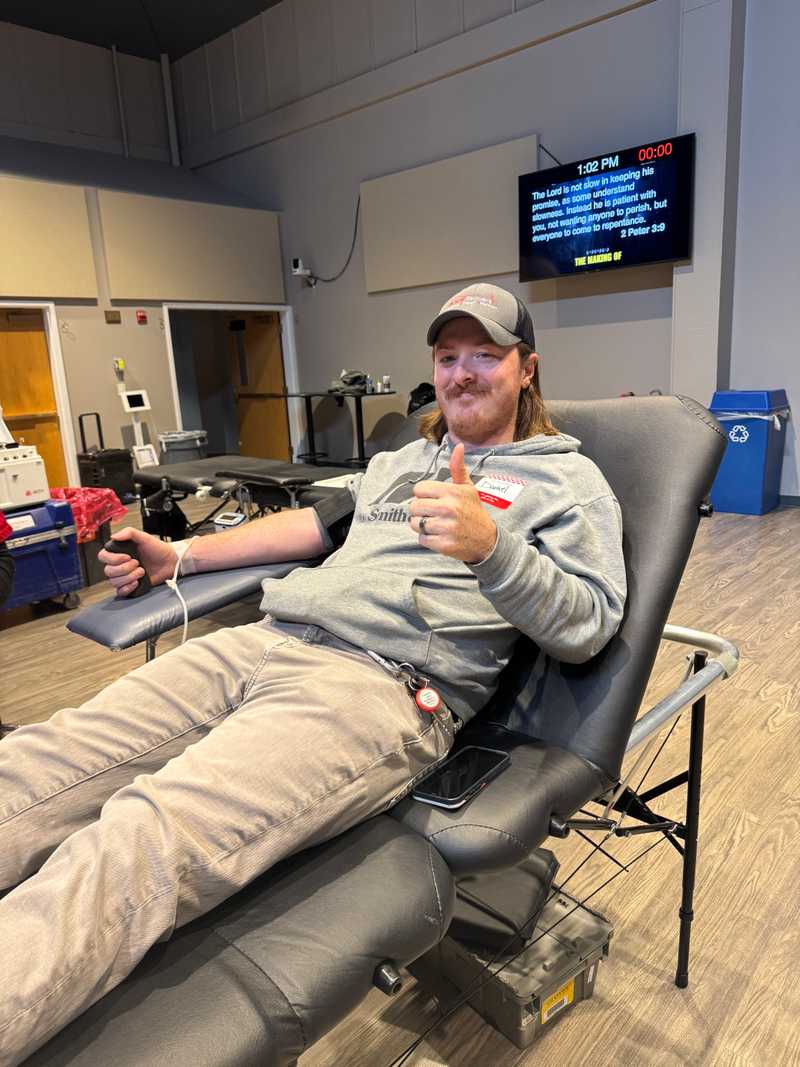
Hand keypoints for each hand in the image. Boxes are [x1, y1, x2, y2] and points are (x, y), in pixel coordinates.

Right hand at [98, 528, 177, 596]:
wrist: (169, 561)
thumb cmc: (157, 549)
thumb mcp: (143, 536)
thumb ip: (129, 532)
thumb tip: (114, 536)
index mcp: (118, 552)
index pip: (103, 557)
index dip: (113, 558)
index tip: (127, 556)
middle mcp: (119, 565)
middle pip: (108, 571)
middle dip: (124, 568)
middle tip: (138, 563)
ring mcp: (124, 576)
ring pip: (114, 582)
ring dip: (129, 577)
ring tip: (142, 571)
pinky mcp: (130, 586)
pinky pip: (120, 592)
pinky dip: (127, 588)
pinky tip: (136, 582)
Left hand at [409, 443, 496, 562]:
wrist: (487, 540)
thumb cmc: (474, 511)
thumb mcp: (468, 488)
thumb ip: (458, 468)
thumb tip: (459, 446)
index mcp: (452, 492)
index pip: (418, 489)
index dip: (424, 495)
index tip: (434, 500)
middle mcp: (449, 508)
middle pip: (414, 506)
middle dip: (421, 511)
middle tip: (433, 514)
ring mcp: (446, 528)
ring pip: (415, 523)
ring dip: (422, 526)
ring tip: (436, 525)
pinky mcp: (444, 545)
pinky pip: (421, 539)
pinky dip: (427, 539)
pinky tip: (440, 536)